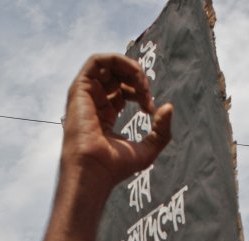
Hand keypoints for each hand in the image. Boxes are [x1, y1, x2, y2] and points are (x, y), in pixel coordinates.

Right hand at [60, 53, 172, 199]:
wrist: (95, 170)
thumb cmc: (115, 166)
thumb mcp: (148, 149)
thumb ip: (162, 130)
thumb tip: (168, 107)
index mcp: (104, 115)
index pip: (123, 90)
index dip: (141, 93)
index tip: (150, 109)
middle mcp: (93, 103)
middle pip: (117, 75)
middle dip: (138, 79)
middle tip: (147, 94)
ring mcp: (85, 95)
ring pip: (108, 64)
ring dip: (130, 68)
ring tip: (141, 85)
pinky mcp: (79, 89)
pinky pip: (97, 61)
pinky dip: (118, 61)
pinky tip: (133, 76)